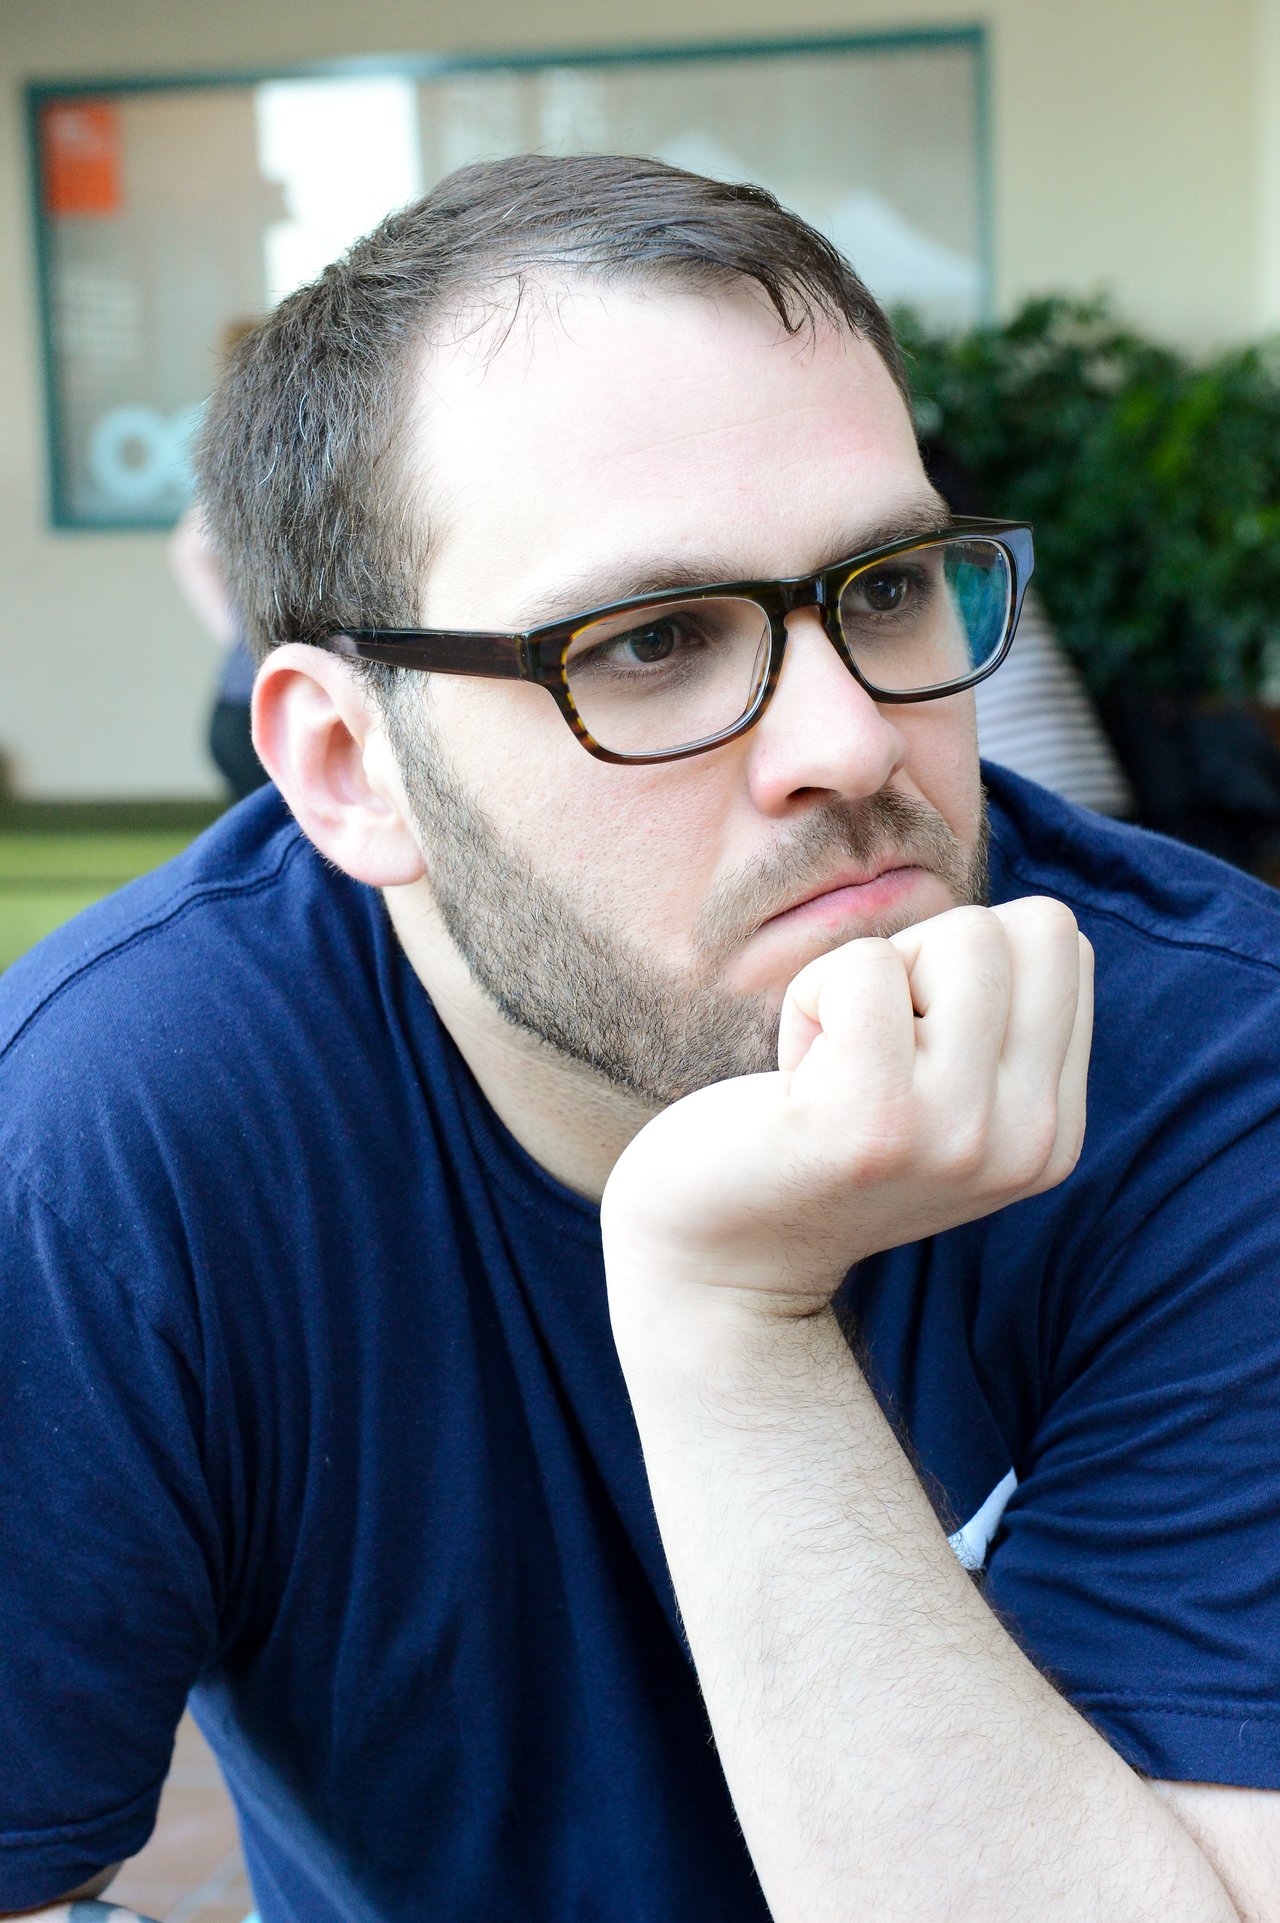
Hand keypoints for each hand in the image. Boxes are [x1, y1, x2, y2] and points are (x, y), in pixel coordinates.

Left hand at [601, 898, 1091, 1322]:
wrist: (718, 1261)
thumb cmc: (815, 1138)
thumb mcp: (944, 1092)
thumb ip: (998, 1021)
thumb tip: (1037, 927)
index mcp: (1054, 1129)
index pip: (1060, 945)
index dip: (964, 964)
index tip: (906, 1043)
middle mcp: (1029, 1139)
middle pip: (1031, 928)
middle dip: (931, 956)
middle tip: (866, 1045)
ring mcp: (957, 1133)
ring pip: (962, 935)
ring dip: (869, 978)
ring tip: (832, 1062)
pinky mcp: (872, 1120)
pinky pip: (864, 967)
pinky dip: (810, 995)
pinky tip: (793, 1076)